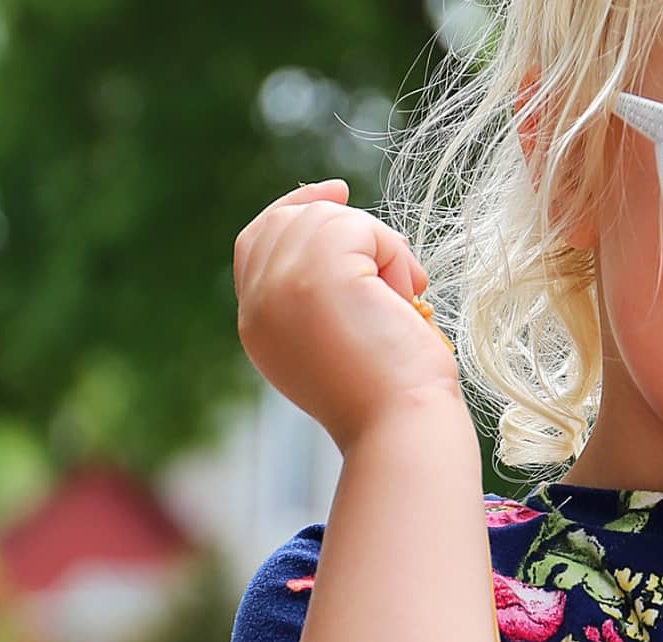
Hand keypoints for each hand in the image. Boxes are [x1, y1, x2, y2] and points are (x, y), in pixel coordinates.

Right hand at [233, 179, 460, 448]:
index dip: (294, 209)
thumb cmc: (393, 398)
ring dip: (381, 249)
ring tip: (402, 303)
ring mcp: (281, 284)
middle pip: (291, 220)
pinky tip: (405, 298)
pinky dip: (394, 254)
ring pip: (329, 218)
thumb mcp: (340, 343)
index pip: (257, 241)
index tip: (336, 193)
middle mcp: (258, 303)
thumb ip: (324, 298)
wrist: (401, 427)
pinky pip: (359, 225)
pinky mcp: (316, 272)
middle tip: (395, 275)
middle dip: (349, 229)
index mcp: (259, 325)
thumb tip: (353, 244)